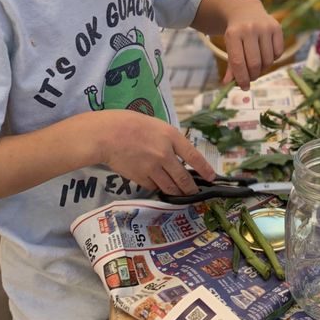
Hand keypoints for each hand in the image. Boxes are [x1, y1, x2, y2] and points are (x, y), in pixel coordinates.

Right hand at [100, 111, 214, 195]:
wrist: (107, 135)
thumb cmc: (130, 124)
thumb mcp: (156, 125)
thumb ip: (169, 140)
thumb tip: (178, 155)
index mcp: (171, 136)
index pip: (194, 156)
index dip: (205, 169)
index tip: (212, 177)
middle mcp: (165, 154)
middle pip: (183, 178)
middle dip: (191, 188)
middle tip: (194, 192)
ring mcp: (153, 168)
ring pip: (170, 187)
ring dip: (177, 193)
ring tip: (181, 194)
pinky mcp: (141, 178)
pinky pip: (154, 187)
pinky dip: (158, 187)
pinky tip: (159, 186)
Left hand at [221, 0, 282, 89]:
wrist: (245, 10)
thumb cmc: (236, 33)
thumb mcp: (229, 46)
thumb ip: (230, 66)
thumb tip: (228, 84)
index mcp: (233, 33)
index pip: (238, 62)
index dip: (241, 78)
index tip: (244, 87)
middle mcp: (249, 28)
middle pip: (254, 63)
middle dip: (253, 75)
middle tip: (251, 78)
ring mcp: (264, 27)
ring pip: (268, 60)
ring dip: (263, 68)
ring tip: (258, 65)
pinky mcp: (277, 27)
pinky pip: (278, 53)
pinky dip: (273, 59)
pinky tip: (265, 54)